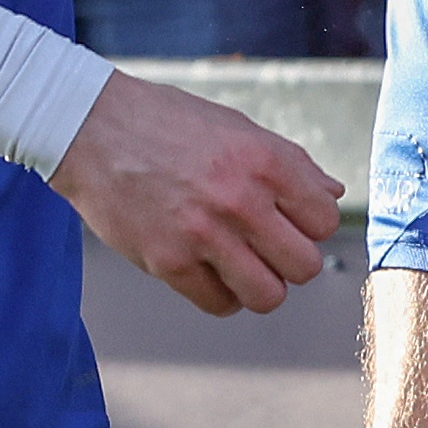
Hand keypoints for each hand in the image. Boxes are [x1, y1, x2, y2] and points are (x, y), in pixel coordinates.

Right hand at [51, 71, 340, 316]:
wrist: (93, 129)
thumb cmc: (169, 124)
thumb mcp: (240, 128)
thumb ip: (291, 164)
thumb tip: (333, 193)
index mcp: (267, 161)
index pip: (325, 219)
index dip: (311, 225)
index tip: (290, 222)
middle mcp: (241, 200)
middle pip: (304, 265)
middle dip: (292, 262)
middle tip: (268, 248)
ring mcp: (203, 235)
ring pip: (267, 296)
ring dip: (260, 286)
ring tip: (243, 265)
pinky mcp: (167, 262)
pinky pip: (218, 304)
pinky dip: (221, 295)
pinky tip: (210, 271)